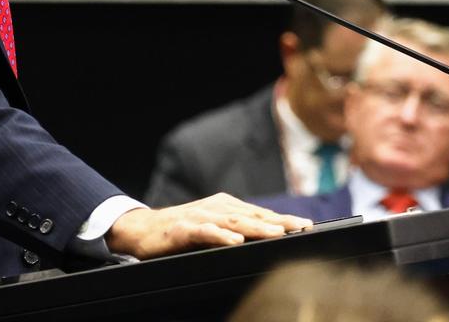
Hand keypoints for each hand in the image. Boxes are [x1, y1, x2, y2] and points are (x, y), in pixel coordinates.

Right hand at [106, 193, 312, 259]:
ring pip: (234, 222)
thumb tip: (265, 238)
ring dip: (258, 227)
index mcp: (225, 207)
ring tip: (279, 233)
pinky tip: (236, 241)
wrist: (141, 230)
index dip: (284, 219)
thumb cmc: (179, 232)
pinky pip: (205, 232)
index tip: (308, 224)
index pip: (261, 214)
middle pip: (253, 216)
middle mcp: (216, 208)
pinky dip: (221, 236)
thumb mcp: (212, 229)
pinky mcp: (183, 228)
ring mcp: (200, 217)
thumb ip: (235, 231)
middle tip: (303, 226)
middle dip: (280, 221)